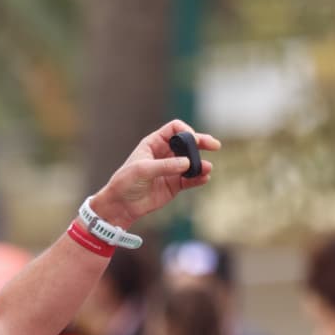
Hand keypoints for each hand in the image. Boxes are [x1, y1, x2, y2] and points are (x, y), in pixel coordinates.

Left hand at [89, 120, 219, 228]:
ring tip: (206, 168)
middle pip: (188, 143)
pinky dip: (199, 178)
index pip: (175, 129)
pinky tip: (204, 178)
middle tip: (214, 145)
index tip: (191, 140)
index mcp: (154, 143)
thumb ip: (165, 165)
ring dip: (201, 163)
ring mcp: (171, 169)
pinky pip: (191, 179)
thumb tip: (187, 163)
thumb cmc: (125, 183)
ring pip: (192, 161)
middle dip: (201, 142)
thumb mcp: (142, 170)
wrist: (121, 205)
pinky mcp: (174, 184)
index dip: (185, 131)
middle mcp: (164, 154)